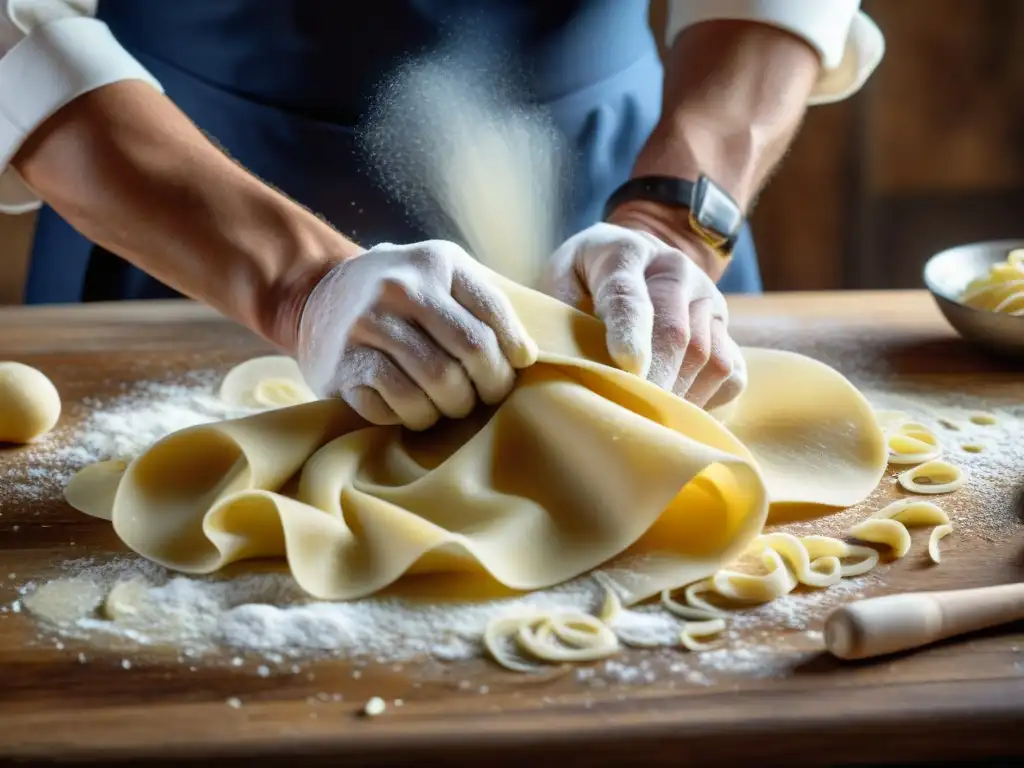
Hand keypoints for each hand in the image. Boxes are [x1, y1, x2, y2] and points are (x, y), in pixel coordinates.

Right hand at [297, 240, 537, 429]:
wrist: (317, 294)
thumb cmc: (402, 294)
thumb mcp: (441, 276)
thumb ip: (483, 303)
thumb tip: (526, 356)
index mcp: (435, 262)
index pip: (492, 315)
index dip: (513, 351)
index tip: (516, 366)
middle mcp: (400, 288)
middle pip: (471, 352)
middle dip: (489, 385)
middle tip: (485, 396)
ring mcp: (368, 325)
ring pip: (438, 384)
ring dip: (453, 406)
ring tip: (451, 404)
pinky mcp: (344, 364)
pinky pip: (398, 405)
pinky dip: (414, 416)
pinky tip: (413, 407)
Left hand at [540, 222, 745, 408]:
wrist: (634, 255)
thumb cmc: (586, 276)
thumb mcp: (561, 278)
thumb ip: (560, 311)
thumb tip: (563, 359)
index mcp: (625, 253)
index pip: (629, 296)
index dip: (629, 332)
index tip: (627, 366)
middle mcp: (676, 271)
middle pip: (676, 334)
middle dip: (654, 381)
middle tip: (630, 418)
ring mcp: (708, 299)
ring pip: (708, 358)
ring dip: (678, 396)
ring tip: (646, 419)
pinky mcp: (726, 328)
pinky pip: (730, 374)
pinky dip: (704, 400)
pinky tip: (674, 408)